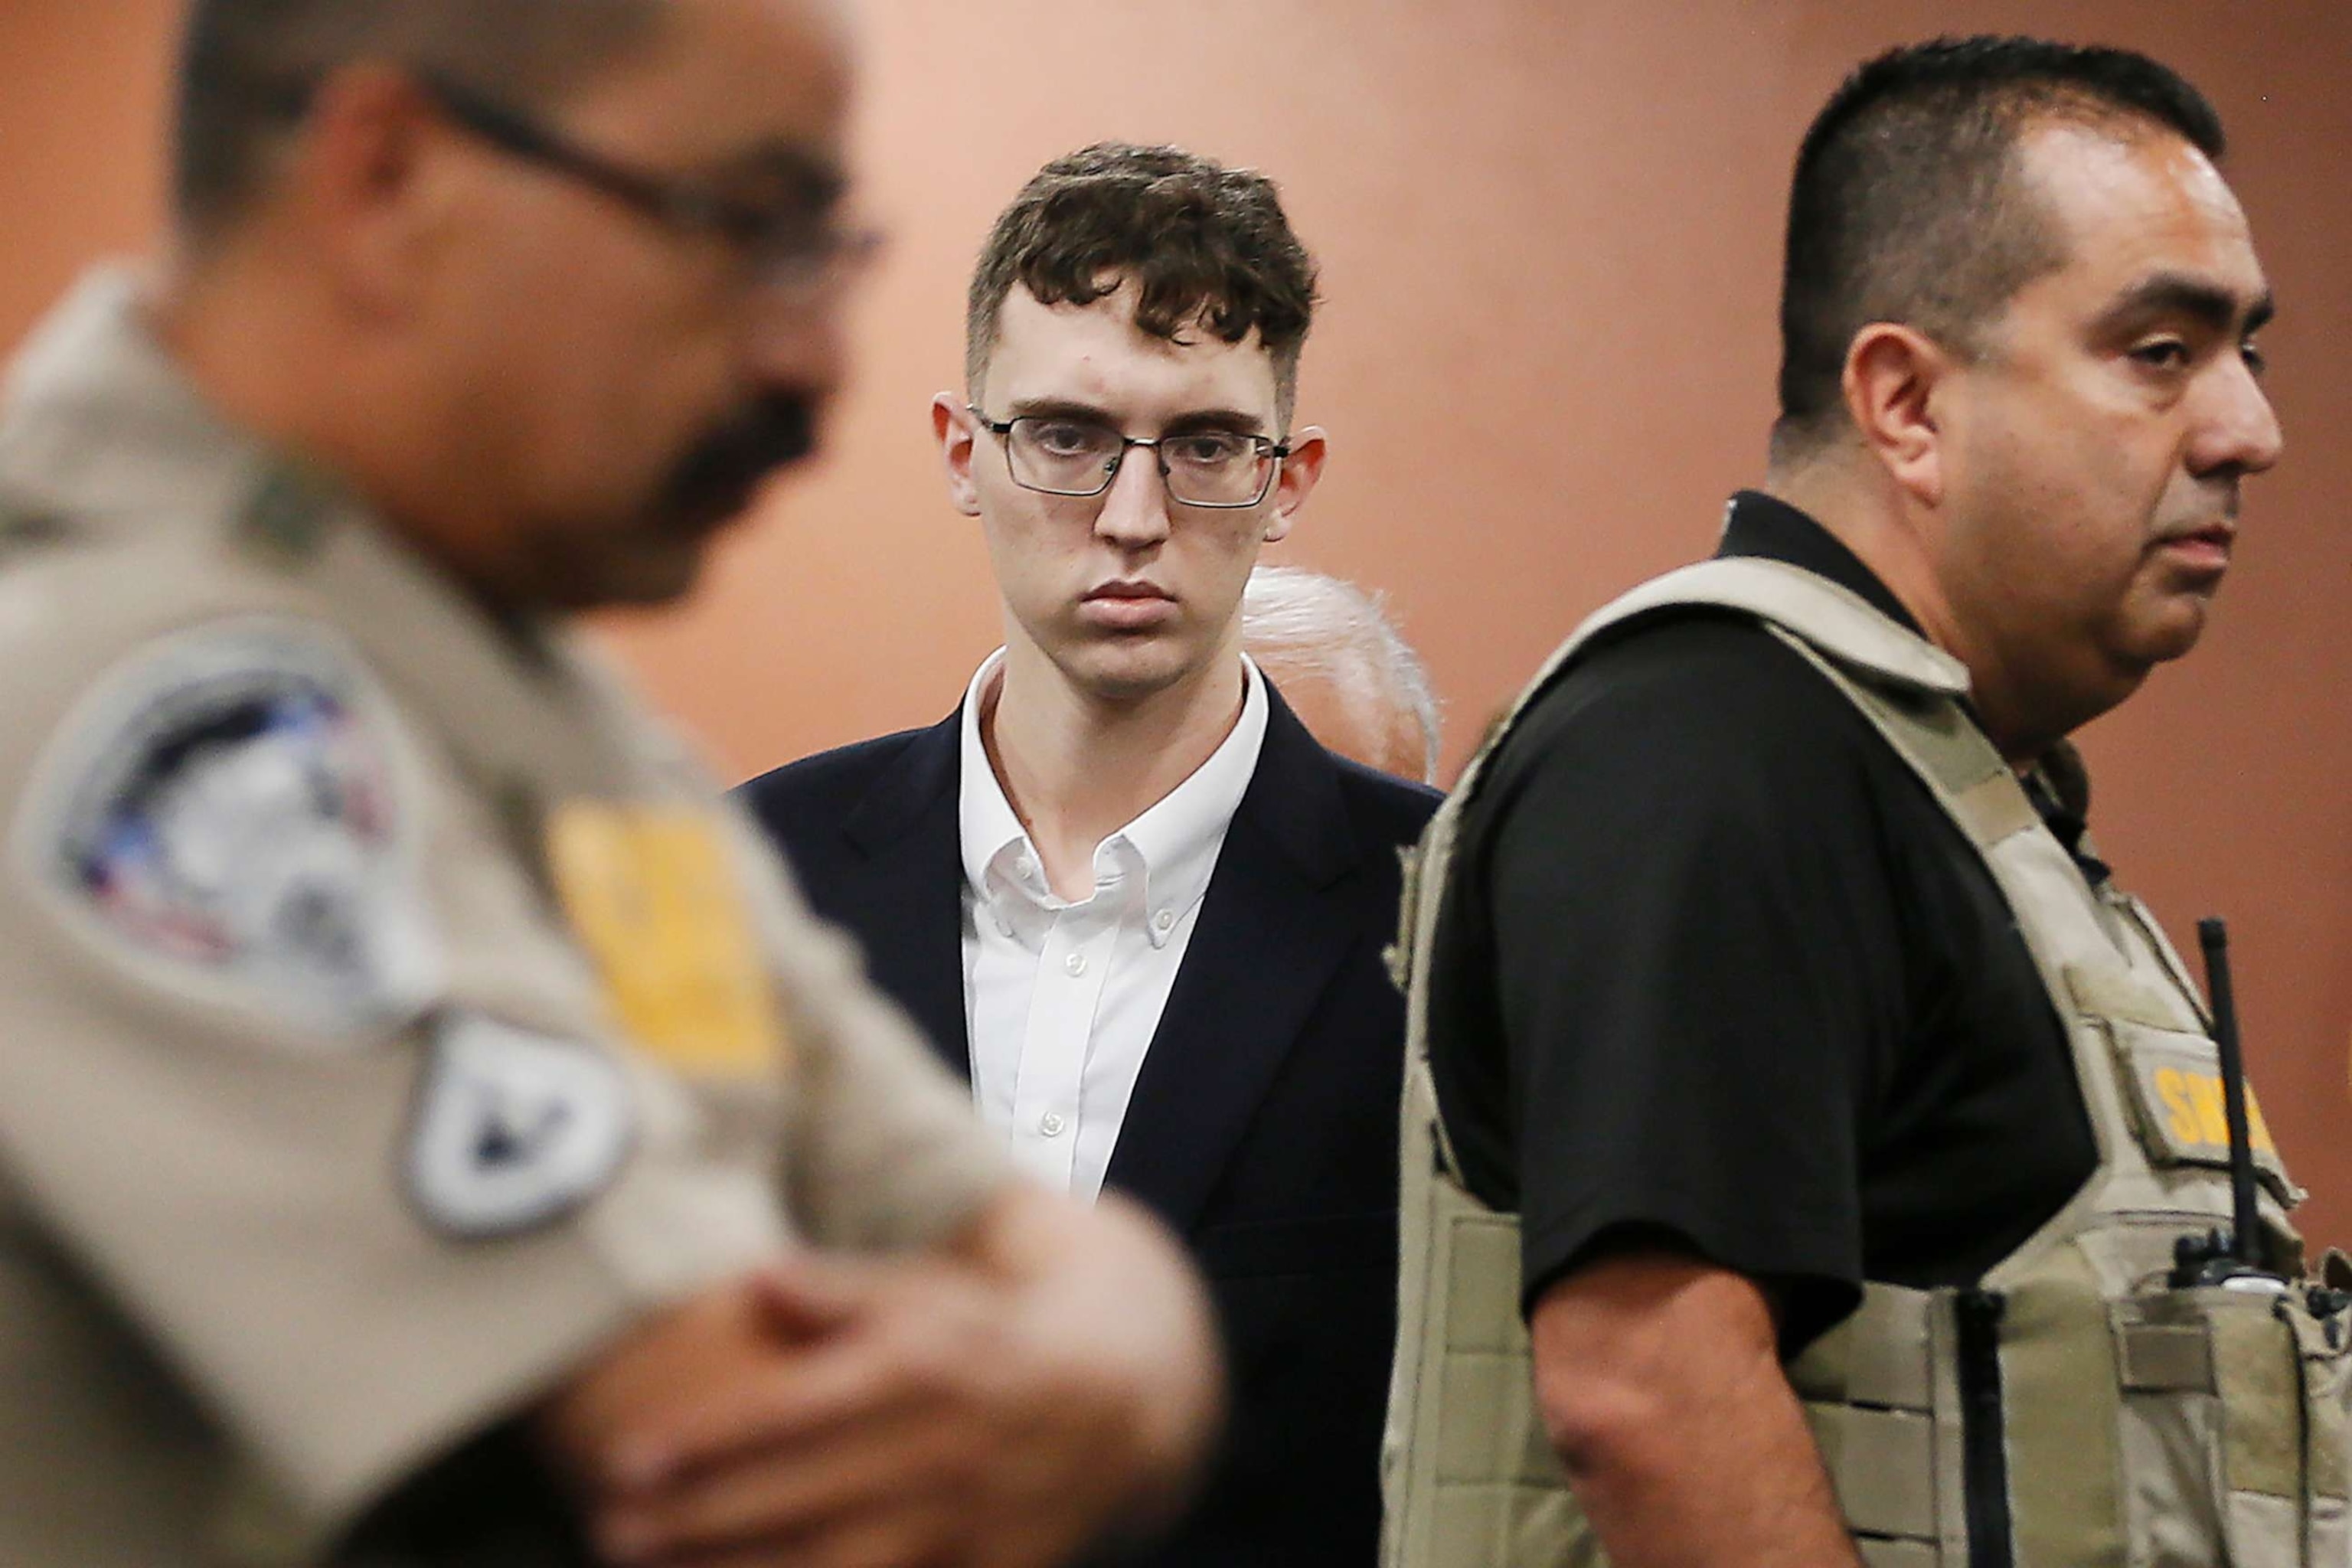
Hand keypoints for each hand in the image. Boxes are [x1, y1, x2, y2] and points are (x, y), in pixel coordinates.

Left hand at [590, 1193, 1221, 1567]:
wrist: (1123, 1392)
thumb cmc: (991, 1330)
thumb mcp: (931, 1287)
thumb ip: (843, 1289)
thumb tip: (757, 1283)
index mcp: (920, 1366)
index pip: (792, 1409)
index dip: (704, 1439)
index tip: (624, 1456)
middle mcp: (941, 1447)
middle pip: (798, 1498)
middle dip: (695, 1523)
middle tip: (608, 1529)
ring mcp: (966, 1521)